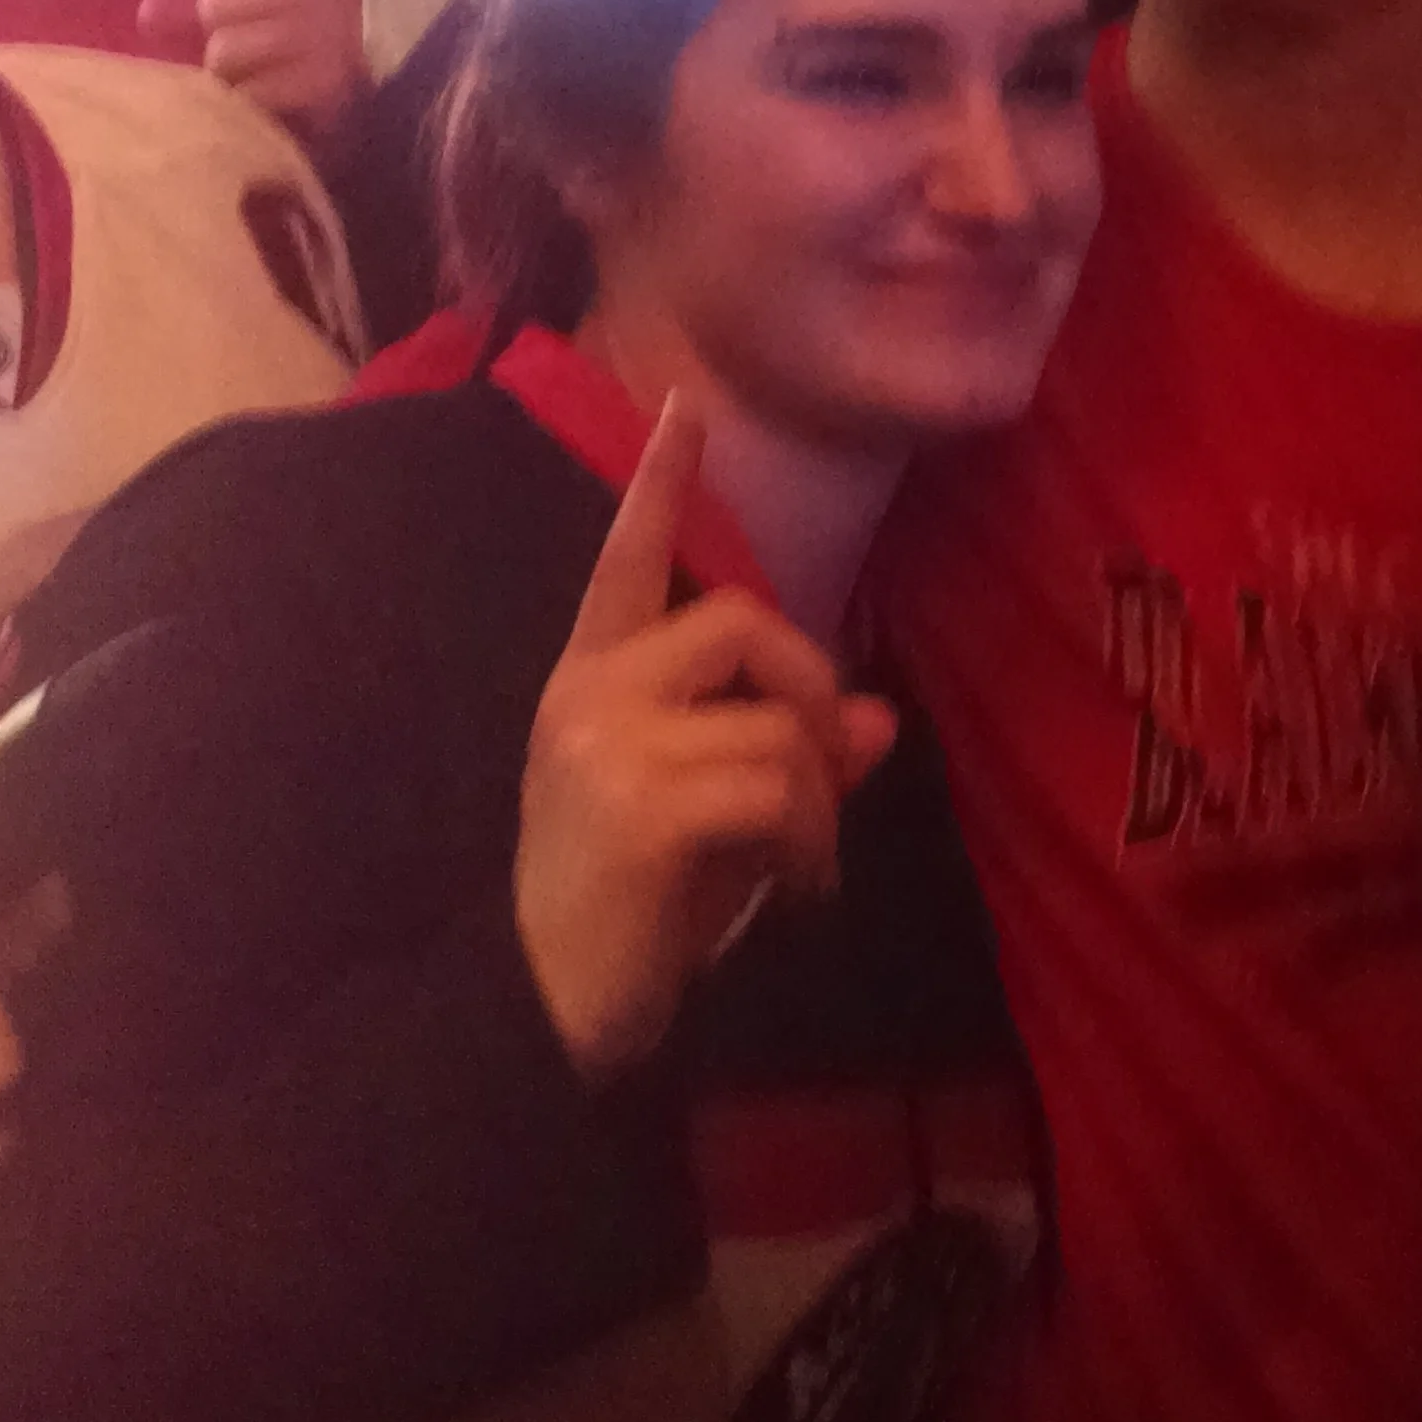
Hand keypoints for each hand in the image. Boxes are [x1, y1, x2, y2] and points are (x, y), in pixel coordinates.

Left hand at [142, 0, 368, 135]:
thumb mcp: (256, 30)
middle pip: (216, 2)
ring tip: (265, 82)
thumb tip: (146, 12)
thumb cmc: (307, 62)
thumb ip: (197, 18)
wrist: (374, 105)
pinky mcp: (328, 79)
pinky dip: (253, 107)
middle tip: (247, 52)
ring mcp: (323, 33)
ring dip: (232, 79)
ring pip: (225, 51)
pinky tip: (278, 107)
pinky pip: (252, 92)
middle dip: (216, 34)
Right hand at [514, 400, 896, 1080]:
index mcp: (588, 683)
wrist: (543, 1014)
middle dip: (810, 685)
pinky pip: (779, 786)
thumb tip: (878, 721)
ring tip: (802, 863)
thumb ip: (780, 756)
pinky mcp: (642, 806)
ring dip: (820, 796)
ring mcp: (610, 745)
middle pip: (738, 620)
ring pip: (776, 721)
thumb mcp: (709, 820)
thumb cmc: (625, 917)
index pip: (624, 560)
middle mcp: (589, 695)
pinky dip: (812, 840)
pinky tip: (793, 887)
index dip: (660, 484)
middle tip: (829, 770)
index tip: (686, 407)